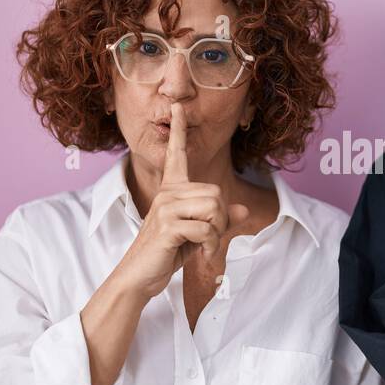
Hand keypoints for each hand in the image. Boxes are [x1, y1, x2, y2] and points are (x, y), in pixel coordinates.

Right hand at [116, 102, 249, 298]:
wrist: (141, 276)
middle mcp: (168, 193)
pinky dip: (211, 246)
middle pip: (216, 193)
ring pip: (214, 208)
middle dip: (222, 220)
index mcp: (172, 189)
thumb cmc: (168, 253)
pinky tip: (201, 255)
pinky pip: (207, 229)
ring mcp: (165, 207)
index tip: (176, 107)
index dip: (178, 131)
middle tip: (210, 238)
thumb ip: (220, 220)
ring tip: (204, 246)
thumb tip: (243, 209)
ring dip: (217, 234)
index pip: (175, 154)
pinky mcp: (167, 225)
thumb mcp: (198, 234)